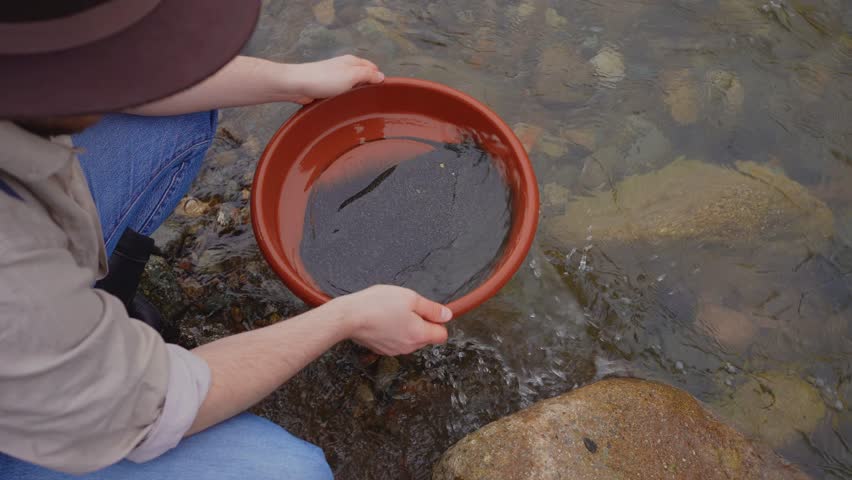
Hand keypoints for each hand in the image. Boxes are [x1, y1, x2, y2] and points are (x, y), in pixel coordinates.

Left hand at [282, 55, 384, 104]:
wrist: (297, 85)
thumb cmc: (325, 79)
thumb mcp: (351, 75)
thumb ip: (367, 75)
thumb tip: (382, 77)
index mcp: (352, 61)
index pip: (372, 68)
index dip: (378, 79)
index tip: (382, 94)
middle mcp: (345, 68)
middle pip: (363, 78)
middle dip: (368, 88)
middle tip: (373, 104)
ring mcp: (336, 79)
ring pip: (352, 87)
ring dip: (356, 96)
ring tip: (361, 109)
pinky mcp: (327, 89)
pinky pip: (342, 94)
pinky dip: (345, 100)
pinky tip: (347, 109)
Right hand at [331, 285, 452, 355]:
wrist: (348, 317)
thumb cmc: (378, 305)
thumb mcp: (411, 298)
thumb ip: (432, 309)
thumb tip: (447, 315)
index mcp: (419, 335)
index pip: (442, 335)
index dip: (437, 321)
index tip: (427, 310)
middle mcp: (409, 347)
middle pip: (425, 337)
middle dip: (421, 323)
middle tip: (406, 307)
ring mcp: (393, 350)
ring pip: (409, 338)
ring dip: (405, 326)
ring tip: (391, 311)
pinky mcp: (381, 349)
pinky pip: (394, 340)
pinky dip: (392, 331)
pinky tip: (381, 318)